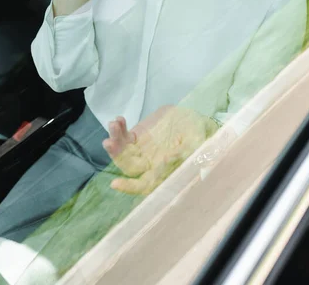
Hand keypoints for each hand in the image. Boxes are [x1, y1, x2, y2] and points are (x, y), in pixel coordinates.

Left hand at [103, 107, 217, 194]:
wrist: (193, 120)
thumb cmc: (199, 136)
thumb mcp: (197, 144)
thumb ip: (184, 154)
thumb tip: (167, 160)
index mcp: (163, 174)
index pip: (144, 185)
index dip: (130, 187)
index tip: (115, 184)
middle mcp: (149, 166)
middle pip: (128, 166)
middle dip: (117, 155)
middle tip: (109, 142)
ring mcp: (141, 151)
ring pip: (122, 151)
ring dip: (115, 139)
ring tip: (113, 125)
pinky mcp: (137, 137)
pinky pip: (124, 136)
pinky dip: (120, 129)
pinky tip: (118, 120)